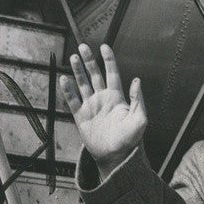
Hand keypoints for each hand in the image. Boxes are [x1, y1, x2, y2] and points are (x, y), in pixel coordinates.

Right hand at [60, 43, 146, 175]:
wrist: (115, 157)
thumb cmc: (130, 139)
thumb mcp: (140, 120)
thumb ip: (138, 100)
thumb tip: (137, 80)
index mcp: (117, 97)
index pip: (112, 73)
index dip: (108, 60)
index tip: (104, 46)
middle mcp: (103, 99)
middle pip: (94, 74)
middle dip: (89, 60)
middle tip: (83, 46)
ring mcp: (91, 106)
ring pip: (82, 84)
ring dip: (78, 71)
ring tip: (73, 57)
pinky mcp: (81, 117)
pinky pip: (72, 101)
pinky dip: (68, 90)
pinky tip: (64, 79)